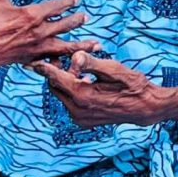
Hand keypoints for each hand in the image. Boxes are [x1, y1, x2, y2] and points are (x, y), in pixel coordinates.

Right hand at [0, 0, 99, 77]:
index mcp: (31, 15)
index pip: (57, 6)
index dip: (68, 1)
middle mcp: (37, 33)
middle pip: (65, 25)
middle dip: (76, 20)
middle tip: (85, 16)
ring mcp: (34, 48)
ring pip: (63, 47)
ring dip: (80, 44)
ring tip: (94, 45)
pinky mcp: (29, 59)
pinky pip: (51, 60)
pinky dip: (62, 61)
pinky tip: (70, 62)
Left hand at [30, 51, 170, 127]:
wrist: (145, 107)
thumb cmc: (133, 85)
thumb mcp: (115, 70)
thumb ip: (92, 63)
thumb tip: (75, 56)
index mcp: (83, 97)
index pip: (57, 80)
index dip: (45, 68)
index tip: (32, 60)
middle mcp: (78, 111)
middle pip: (57, 88)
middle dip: (56, 72)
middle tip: (59, 56)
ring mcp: (80, 118)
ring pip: (63, 95)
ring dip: (65, 81)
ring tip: (74, 66)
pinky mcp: (84, 121)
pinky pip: (70, 102)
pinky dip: (72, 90)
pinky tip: (83, 79)